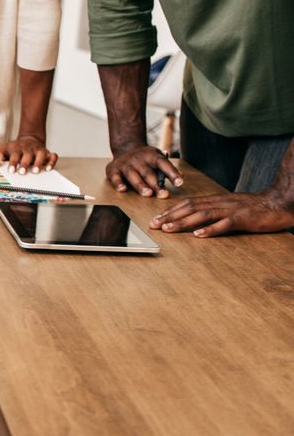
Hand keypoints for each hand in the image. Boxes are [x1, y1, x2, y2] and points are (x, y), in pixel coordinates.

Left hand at [0, 134, 56, 173]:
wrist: (28, 139)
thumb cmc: (14, 148)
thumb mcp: (4, 147)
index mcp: (18, 148)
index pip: (15, 154)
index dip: (13, 162)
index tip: (11, 170)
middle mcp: (29, 149)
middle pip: (27, 155)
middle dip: (25, 164)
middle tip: (22, 172)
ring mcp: (39, 150)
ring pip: (41, 155)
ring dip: (38, 163)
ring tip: (35, 172)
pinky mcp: (47, 153)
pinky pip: (53, 156)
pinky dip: (52, 162)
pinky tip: (48, 169)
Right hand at [106, 145, 183, 197]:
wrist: (125, 148)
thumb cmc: (145, 159)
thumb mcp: (157, 158)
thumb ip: (167, 169)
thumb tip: (181, 177)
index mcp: (152, 155)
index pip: (164, 164)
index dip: (172, 173)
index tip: (180, 183)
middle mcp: (138, 158)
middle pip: (148, 172)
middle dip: (156, 184)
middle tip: (163, 195)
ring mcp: (125, 163)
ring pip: (133, 175)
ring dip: (140, 185)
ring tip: (147, 194)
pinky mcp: (113, 169)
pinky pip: (116, 177)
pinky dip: (118, 183)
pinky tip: (123, 189)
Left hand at [150, 190, 293, 236]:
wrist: (279, 203)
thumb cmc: (253, 208)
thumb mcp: (229, 207)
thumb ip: (212, 211)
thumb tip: (193, 221)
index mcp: (216, 200)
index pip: (189, 203)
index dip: (171, 210)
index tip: (156, 218)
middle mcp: (221, 202)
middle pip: (191, 207)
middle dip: (170, 216)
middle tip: (154, 225)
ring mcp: (232, 210)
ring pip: (204, 214)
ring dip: (184, 222)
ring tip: (169, 229)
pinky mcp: (243, 218)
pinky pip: (225, 224)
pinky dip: (211, 229)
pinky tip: (199, 235)